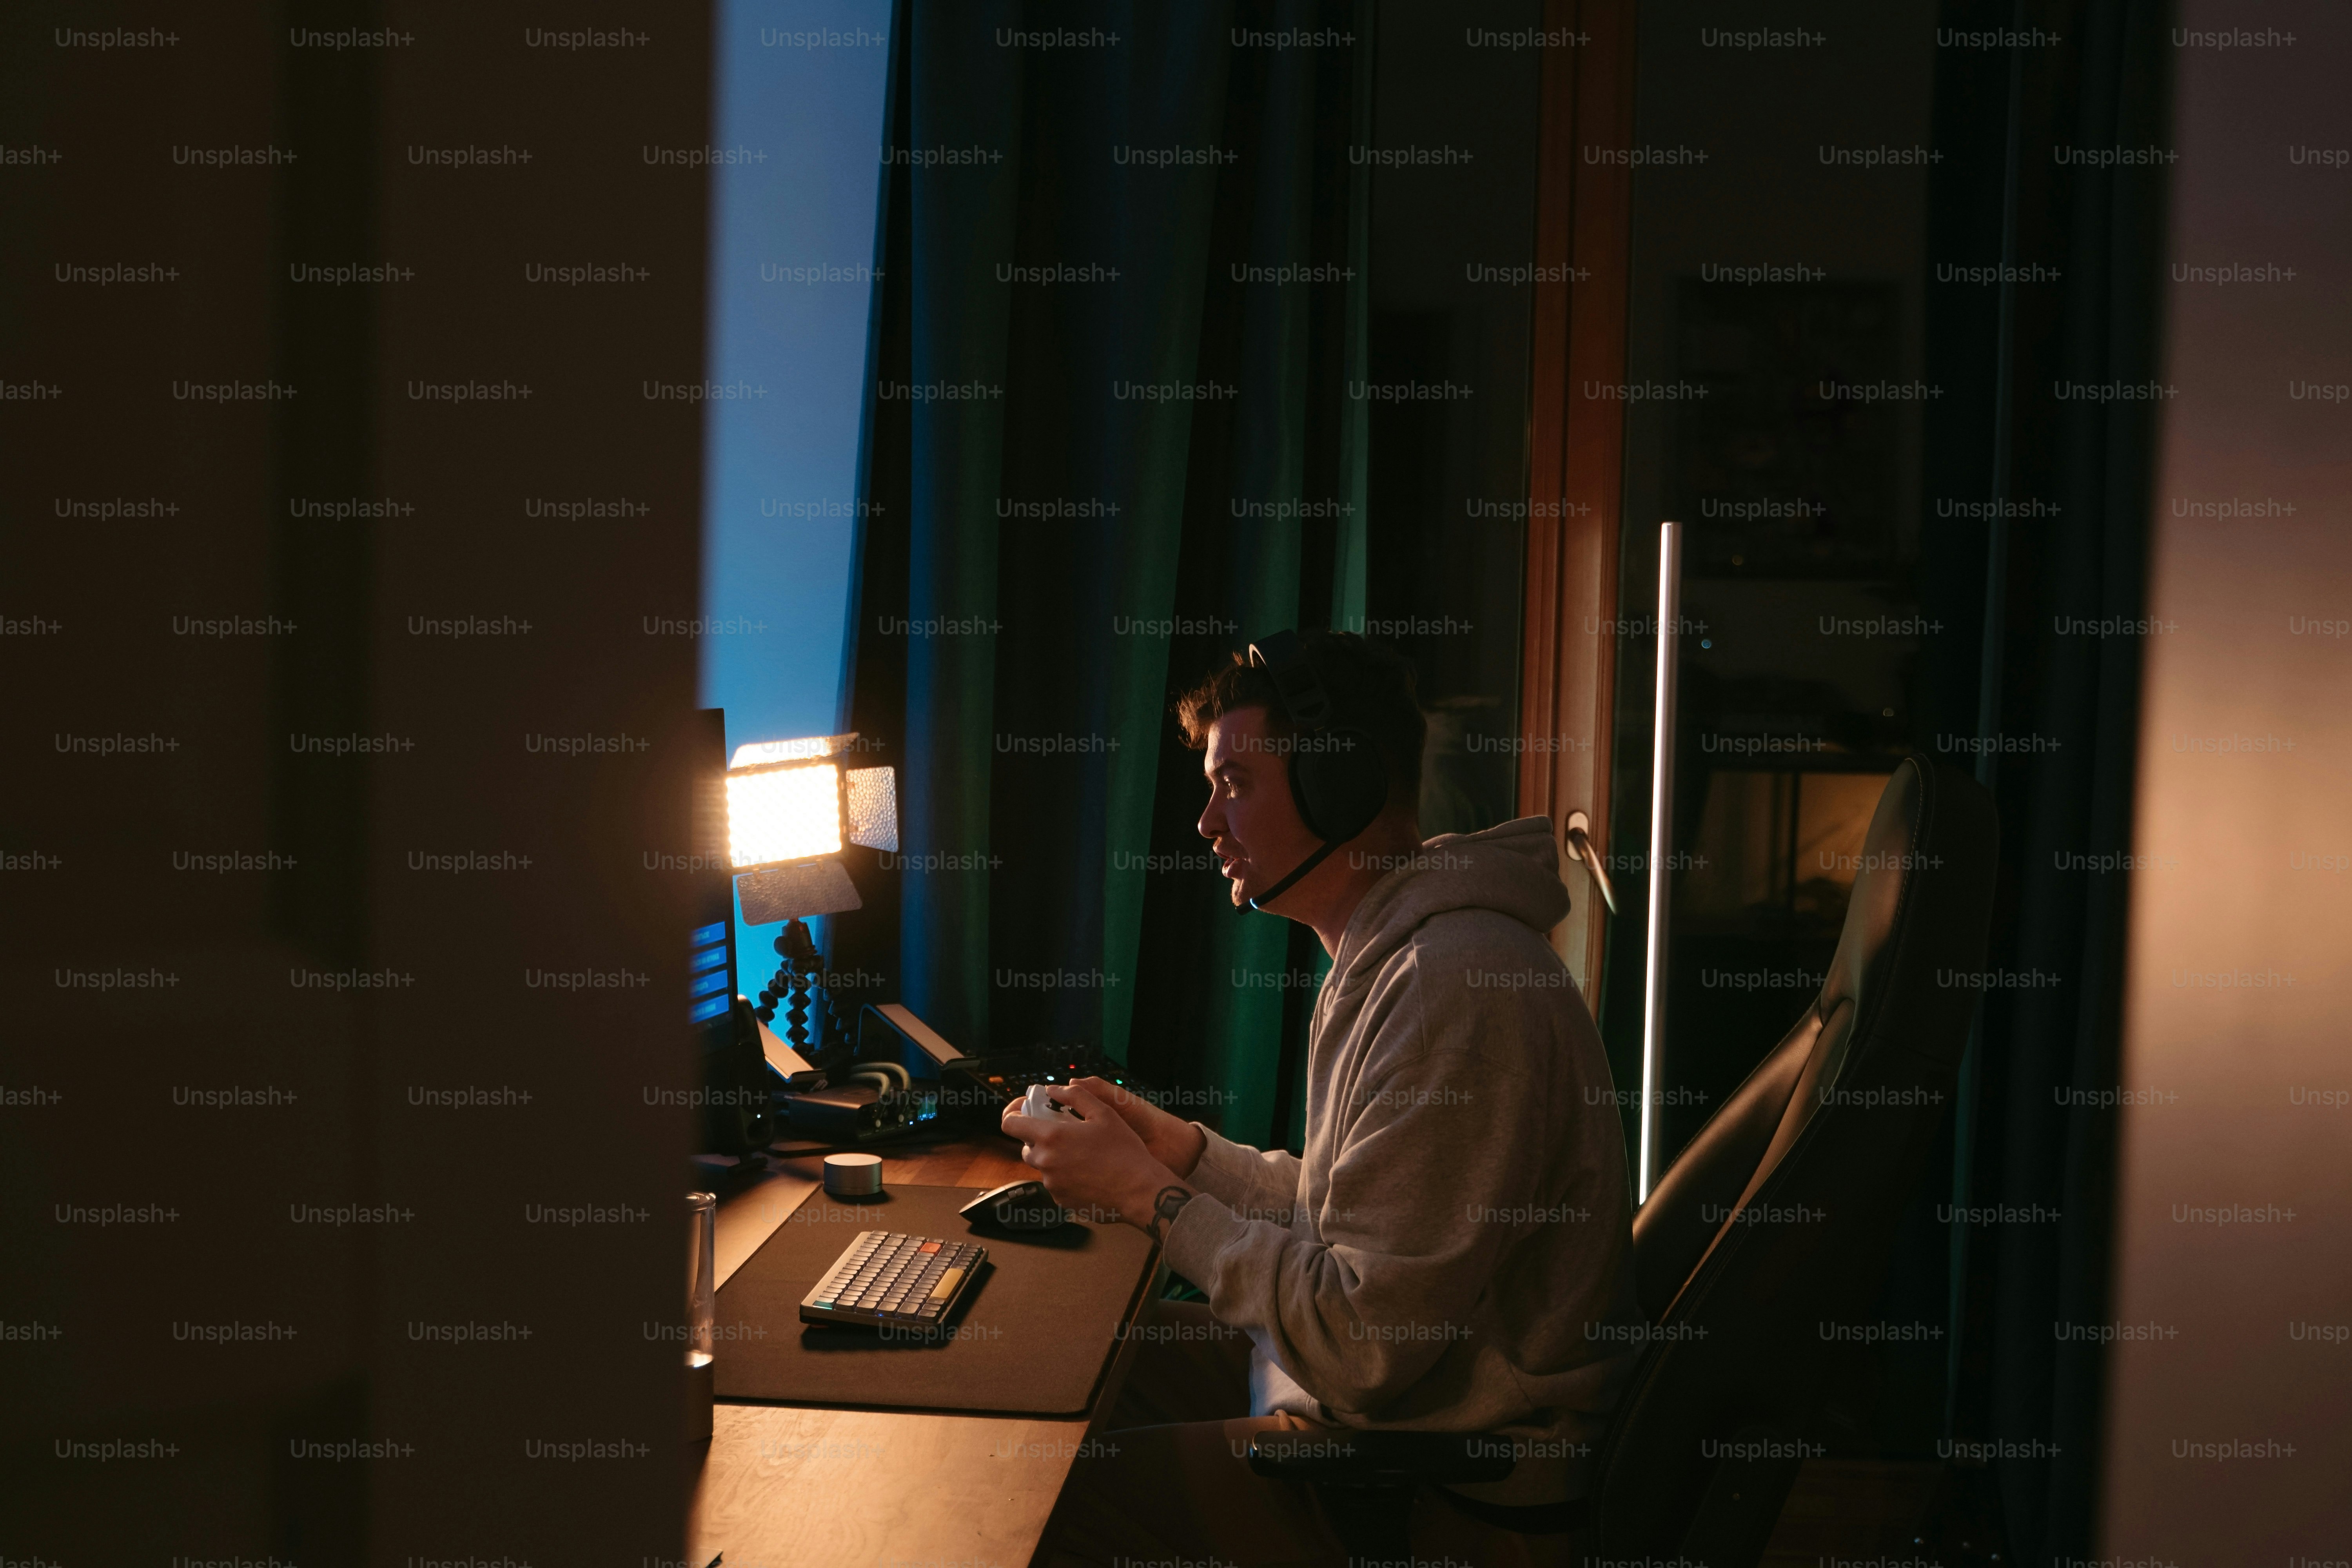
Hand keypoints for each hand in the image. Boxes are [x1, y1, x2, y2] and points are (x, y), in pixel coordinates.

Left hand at [1000, 1082, 1186, 1236]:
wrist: (1140, 1191)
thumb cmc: (1124, 1151)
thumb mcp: (1104, 1113)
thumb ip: (1075, 1096)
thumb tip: (1054, 1090)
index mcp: (1051, 1137)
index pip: (1010, 1124)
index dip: (1013, 1114)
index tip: (1025, 1112)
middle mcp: (1045, 1162)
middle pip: (1026, 1147)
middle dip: (1041, 1139)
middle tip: (1065, 1134)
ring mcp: (1052, 1185)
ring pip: (1043, 1166)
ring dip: (1055, 1158)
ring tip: (1084, 1155)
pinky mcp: (1061, 1200)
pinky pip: (1056, 1183)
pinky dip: (1066, 1176)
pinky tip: (1089, 1173)